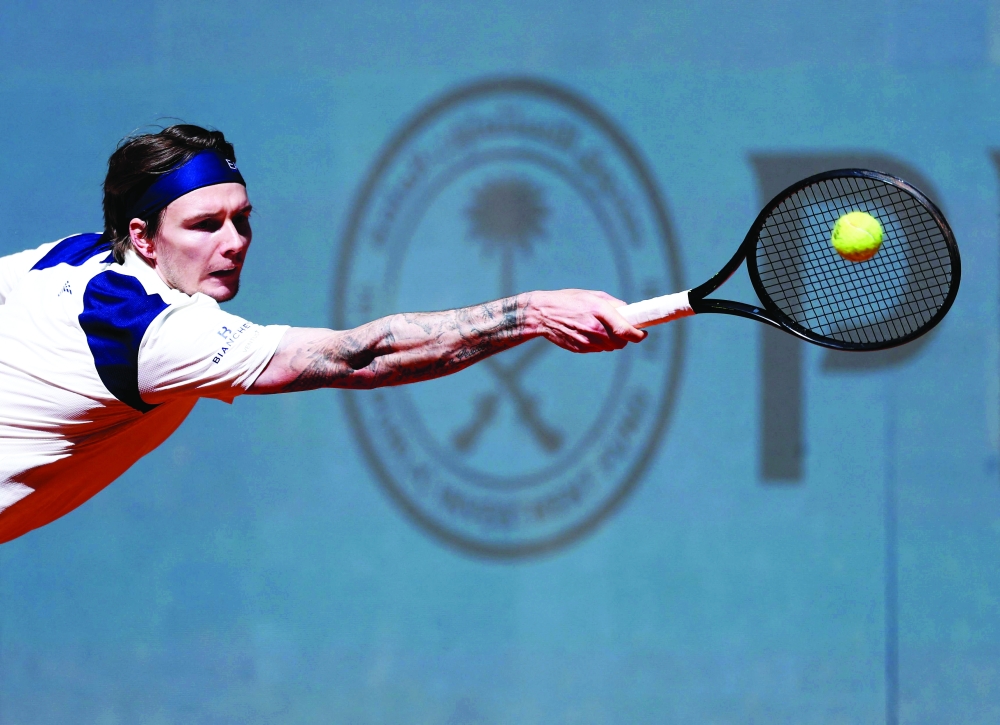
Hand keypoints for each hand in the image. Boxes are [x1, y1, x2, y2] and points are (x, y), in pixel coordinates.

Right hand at [527, 289, 647, 352]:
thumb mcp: (592, 295)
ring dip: (611, 341)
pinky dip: (598, 344)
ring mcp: (586, 340)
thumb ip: (613, 304)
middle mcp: (594, 328)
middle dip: (624, 338)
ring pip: (610, 347)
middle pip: (620, 342)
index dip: (638, 335)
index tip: (642, 333)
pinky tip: (588, 333)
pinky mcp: (579, 348)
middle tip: (622, 330)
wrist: (542, 314)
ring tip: (601, 329)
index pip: (626, 330)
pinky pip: (597, 349)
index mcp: (599, 310)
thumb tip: (629, 311)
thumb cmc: (568, 301)